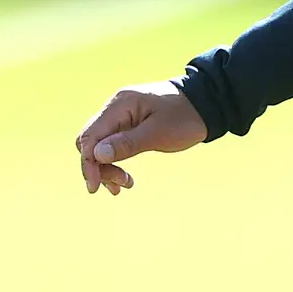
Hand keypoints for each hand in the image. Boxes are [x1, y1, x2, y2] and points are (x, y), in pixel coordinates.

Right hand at [75, 82, 203, 193]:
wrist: (204, 104)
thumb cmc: (184, 117)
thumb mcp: (158, 133)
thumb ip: (127, 143)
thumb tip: (97, 154)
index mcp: (120, 105)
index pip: (90, 136)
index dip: (88, 163)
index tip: (95, 187)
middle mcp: (115, 109)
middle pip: (90, 141)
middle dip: (98, 167)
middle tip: (120, 186)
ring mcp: (120, 116)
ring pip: (99, 146)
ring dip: (107, 168)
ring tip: (126, 185)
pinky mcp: (127, 125)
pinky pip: (111, 145)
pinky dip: (114, 162)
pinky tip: (124, 179)